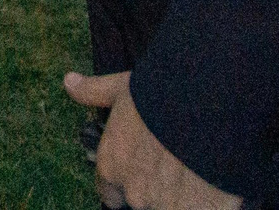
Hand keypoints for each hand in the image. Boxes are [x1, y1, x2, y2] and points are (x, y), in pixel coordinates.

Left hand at [65, 71, 240, 209]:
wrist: (207, 107)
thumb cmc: (161, 95)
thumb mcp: (122, 87)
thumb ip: (94, 92)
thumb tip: (69, 82)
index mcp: (111, 167)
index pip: (110, 194)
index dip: (126, 183)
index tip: (143, 170)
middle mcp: (133, 192)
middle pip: (141, 201)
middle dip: (155, 187)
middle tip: (174, 166)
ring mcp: (164, 206)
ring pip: (168, 206)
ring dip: (179, 196)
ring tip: (194, 174)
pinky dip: (202, 204)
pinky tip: (209, 189)